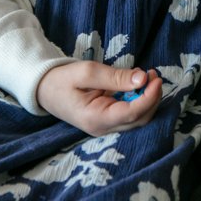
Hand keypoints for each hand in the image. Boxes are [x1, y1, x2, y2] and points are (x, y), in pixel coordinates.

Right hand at [36, 62, 162, 134]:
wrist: (45, 89)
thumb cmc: (63, 79)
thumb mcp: (87, 72)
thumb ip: (115, 77)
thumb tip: (142, 79)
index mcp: (95, 118)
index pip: (131, 114)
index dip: (148, 97)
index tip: (155, 79)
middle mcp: (103, 128)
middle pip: (139, 119)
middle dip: (152, 97)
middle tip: (154, 74)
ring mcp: (106, 126)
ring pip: (137, 119)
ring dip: (148, 98)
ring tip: (148, 75)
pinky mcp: (108, 120)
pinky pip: (130, 114)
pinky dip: (139, 99)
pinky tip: (138, 83)